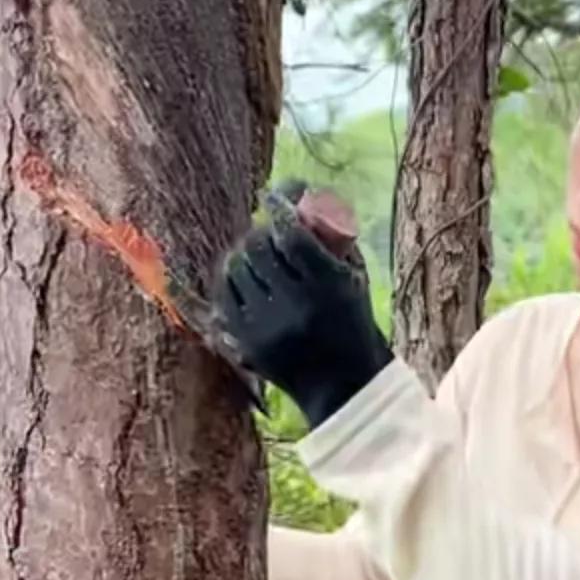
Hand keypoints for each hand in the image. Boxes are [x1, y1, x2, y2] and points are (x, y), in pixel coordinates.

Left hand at [212, 183, 392, 428]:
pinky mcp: (246, 342)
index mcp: (327, 287)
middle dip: (261, 231)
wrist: (343, 385)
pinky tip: (241, 274)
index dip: (279, 207)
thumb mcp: (355, 279)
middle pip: (259, 247)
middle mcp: (294, 305)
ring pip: (237, 268)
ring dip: (243, 252)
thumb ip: (332, 240)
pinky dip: (230, 279)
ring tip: (254, 252)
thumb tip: (302, 200)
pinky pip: (224, 295)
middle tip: (267, 229)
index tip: (273, 194)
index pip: (292, 235)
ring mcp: (265, 326)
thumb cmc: (353, 323)